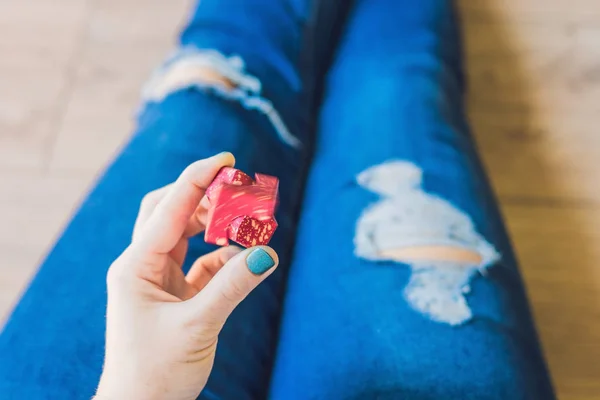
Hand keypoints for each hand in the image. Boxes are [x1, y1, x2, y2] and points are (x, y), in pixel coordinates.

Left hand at [95, 153, 278, 399]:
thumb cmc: (156, 373)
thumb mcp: (198, 326)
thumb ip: (234, 287)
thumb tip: (269, 254)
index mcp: (136, 266)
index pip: (168, 209)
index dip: (198, 179)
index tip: (227, 158)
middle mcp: (143, 265)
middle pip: (170, 211)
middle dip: (204, 196)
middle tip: (239, 187)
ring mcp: (157, 279)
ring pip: (185, 234)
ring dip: (215, 225)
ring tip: (247, 221)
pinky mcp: (174, 294)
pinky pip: (200, 263)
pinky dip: (222, 257)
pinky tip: (242, 259)